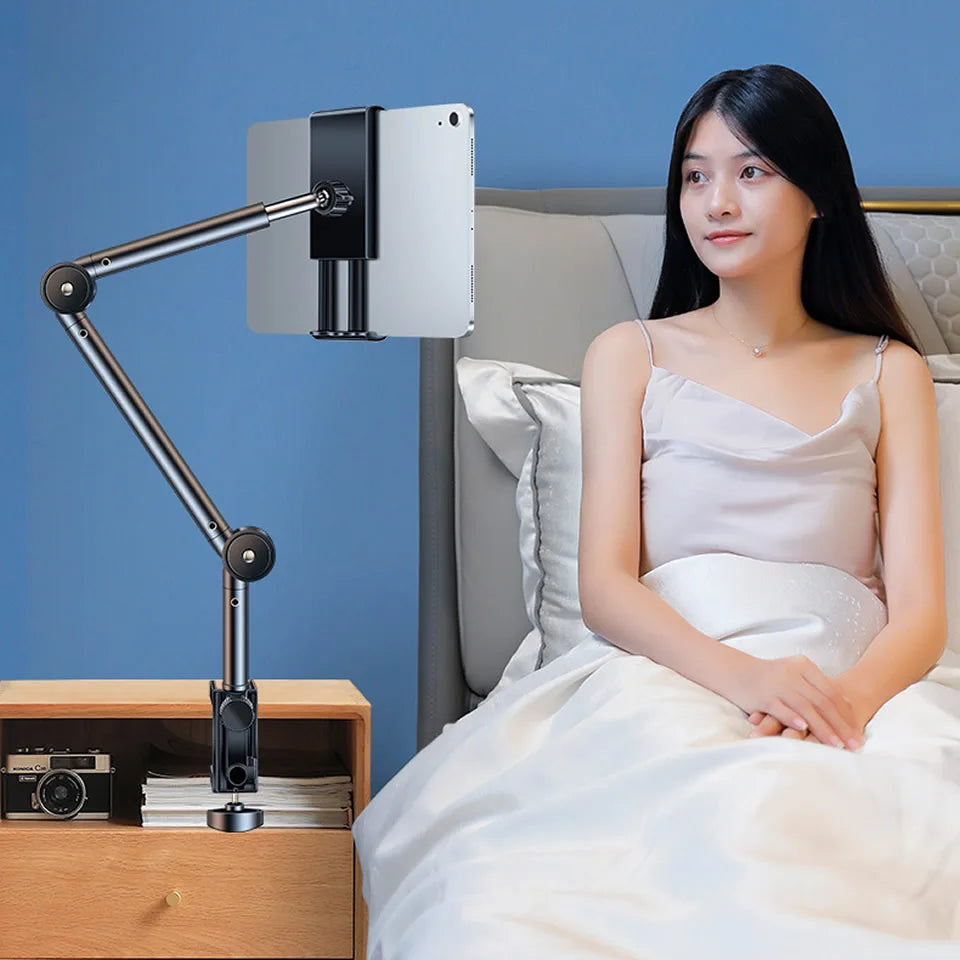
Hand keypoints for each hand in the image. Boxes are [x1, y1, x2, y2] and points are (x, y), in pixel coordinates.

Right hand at [723, 654, 865, 750]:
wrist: (733, 670)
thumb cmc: (766, 676)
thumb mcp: (792, 672)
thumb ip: (815, 685)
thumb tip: (845, 703)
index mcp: (804, 666)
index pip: (832, 692)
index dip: (847, 713)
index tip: (858, 731)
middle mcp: (793, 673)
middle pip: (823, 702)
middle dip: (841, 725)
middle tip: (854, 744)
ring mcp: (778, 684)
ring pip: (807, 708)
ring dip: (823, 728)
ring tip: (836, 745)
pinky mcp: (763, 695)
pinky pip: (782, 708)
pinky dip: (793, 719)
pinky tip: (803, 729)